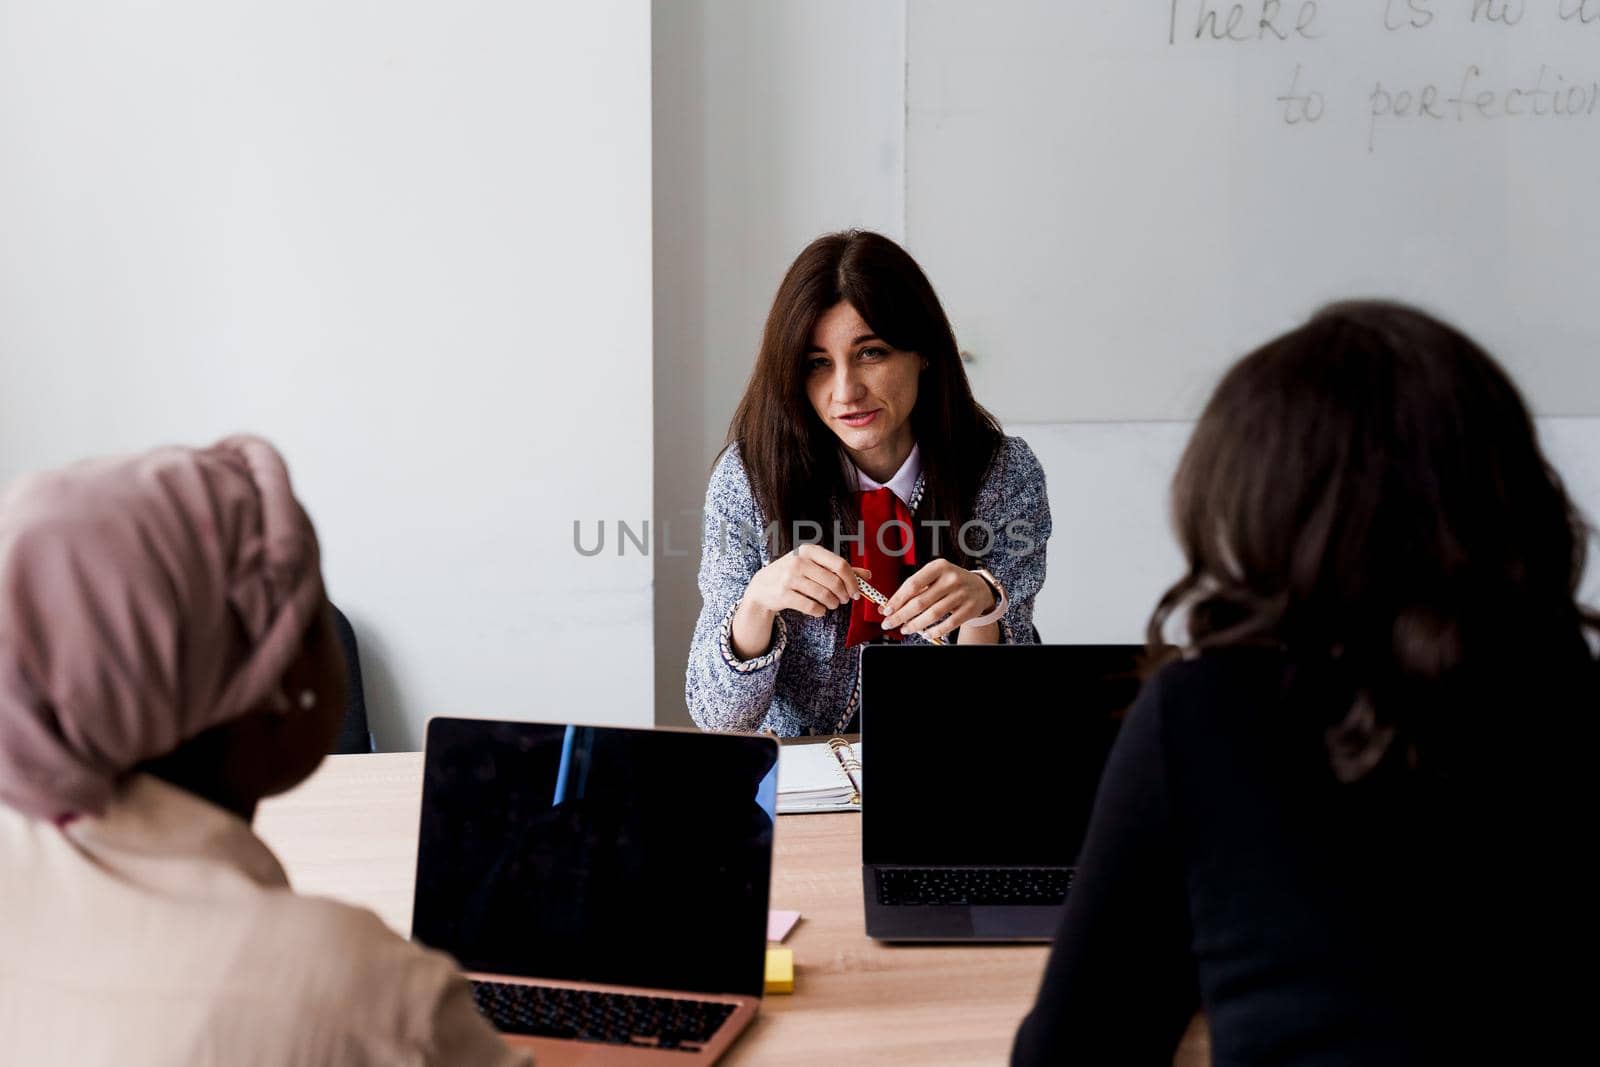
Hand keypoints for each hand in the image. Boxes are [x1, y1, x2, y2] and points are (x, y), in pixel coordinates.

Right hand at [743, 544, 869, 620]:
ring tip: (832, 604)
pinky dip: (820, 611)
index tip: (857, 592)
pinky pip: (812, 607)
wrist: (762, 586)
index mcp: (809, 550)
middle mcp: (798, 561)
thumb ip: (840, 569)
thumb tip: (868, 575)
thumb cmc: (793, 574)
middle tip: (844, 600)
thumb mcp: (814, 565)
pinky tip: (819, 609)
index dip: (853, 581)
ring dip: (833, 604)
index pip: (840, 565)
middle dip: (844, 595)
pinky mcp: (783, 595)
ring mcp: (789, 578)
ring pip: (824, 595)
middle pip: (834, 582)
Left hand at [880, 561, 997, 642]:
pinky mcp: (969, 609)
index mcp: (938, 567)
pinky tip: (925, 633)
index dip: (897, 599)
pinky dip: (934, 631)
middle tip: (890, 623)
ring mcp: (961, 594)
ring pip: (933, 614)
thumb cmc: (951, 582)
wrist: (980, 587)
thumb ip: (913, 590)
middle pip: (920, 601)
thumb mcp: (934, 578)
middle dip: (901, 615)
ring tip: (905, 629)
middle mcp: (951, 579)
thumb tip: (888, 607)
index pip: (913, 584)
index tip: (887, 610)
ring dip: (915, 625)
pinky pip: (948, 624)